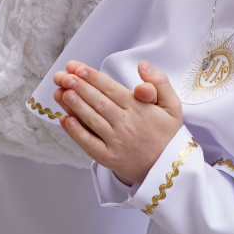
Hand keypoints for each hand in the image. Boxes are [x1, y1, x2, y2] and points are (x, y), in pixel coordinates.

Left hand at [52, 60, 183, 185]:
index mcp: (139, 108)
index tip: (78, 68)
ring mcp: (116, 142)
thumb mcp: (172, 105)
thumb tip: (143, 65)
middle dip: (79, 87)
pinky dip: (75, 132)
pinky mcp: (109, 158)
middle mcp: (125, 124)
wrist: (168, 169)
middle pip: (98, 101)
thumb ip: (160, 82)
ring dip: (74, 105)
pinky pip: (89, 144)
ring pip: (92, 120)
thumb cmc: (168, 135)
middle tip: (63, 76)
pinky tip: (64, 120)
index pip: (111, 89)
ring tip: (61, 92)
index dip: (93, 77)